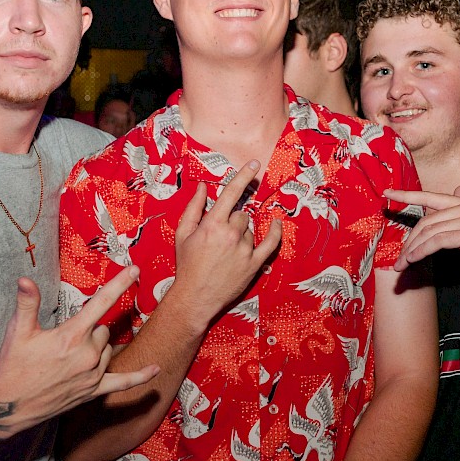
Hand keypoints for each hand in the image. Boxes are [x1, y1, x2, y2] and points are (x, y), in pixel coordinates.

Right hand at [0, 268, 158, 425]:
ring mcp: (93, 374)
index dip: (120, 283)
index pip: (101, 302)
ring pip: (109, 349)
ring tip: (69, 356)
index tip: (135, 270)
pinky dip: (140, 376)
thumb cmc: (13, 366)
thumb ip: (27, 303)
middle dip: (89, 328)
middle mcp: (88, 354)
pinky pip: (123, 382)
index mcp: (72, 335)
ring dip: (98, 347)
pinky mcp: (94, 391)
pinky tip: (155, 369)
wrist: (10, 406)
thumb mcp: (17, 332)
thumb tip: (25, 279)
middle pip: (103, 329)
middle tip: (64, 339)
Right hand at [168, 161, 282, 328]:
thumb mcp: (182, 234)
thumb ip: (194, 208)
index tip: (254, 163)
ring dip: (242, 234)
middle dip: (232, 220)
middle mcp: (231, 234)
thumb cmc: (186, 265)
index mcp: (213, 224)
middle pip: (241, 214)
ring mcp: (244, 249)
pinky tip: (277, 223)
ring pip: (250, 230)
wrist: (194, 297)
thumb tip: (202, 187)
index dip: (243, 176)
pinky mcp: (254, 264)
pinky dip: (276, 232)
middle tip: (219, 236)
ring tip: (226, 251)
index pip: (231, 193)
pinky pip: (271, 243)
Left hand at [385, 186, 459, 303]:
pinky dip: (422, 251)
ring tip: (402, 265)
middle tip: (397, 260)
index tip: (387, 193)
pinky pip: (438, 241)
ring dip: (412, 251)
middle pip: (426, 221)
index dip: (407, 195)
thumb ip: (458, 214)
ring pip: (430, 232)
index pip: (430, 197)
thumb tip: (457, 190)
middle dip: (408, 242)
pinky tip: (413, 260)